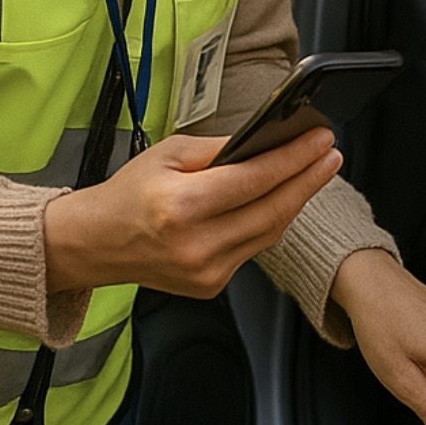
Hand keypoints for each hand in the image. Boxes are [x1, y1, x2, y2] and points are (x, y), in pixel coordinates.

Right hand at [43, 128, 340, 295]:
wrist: (95, 243)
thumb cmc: (128, 193)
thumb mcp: (168, 154)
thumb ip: (220, 149)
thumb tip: (266, 140)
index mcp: (181, 207)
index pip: (255, 180)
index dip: (295, 158)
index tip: (321, 139)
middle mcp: (196, 245)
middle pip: (272, 210)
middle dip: (308, 179)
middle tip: (331, 154)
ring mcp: (205, 271)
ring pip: (269, 233)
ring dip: (296, 200)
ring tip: (314, 171)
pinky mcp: (210, 286)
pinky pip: (253, 249)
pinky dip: (270, 223)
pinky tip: (282, 200)